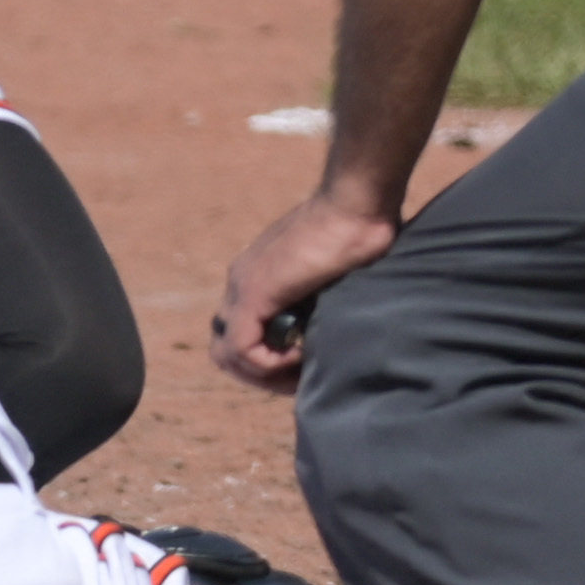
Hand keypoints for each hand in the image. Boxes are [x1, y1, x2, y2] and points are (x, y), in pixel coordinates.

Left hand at [214, 191, 396, 392]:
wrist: (355, 205)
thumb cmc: (358, 234)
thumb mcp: (331, 279)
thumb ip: (318, 303)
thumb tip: (333, 333)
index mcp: (256, 277)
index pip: (239, 335)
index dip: (267, 362)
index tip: (303, 368)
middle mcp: (241, 282)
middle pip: (226, 351)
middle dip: (261, 376)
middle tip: (299, 379)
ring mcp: (243, 286)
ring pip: (227, 355)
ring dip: (264, 375)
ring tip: (301, 370)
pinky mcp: (255, 292)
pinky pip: (242, 349)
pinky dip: (270, 364)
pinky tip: (302, 355)